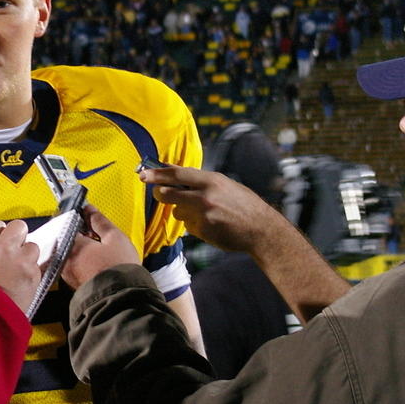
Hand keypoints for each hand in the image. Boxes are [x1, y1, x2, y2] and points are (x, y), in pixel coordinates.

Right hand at [0, 219, 41, 312]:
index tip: (0, 240)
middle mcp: (5, 246)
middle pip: (19, 226)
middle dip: (18, 236)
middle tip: (13, 248)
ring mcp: (21, 258)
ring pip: (33, 246)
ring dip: (27, 254)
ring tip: (18, 268)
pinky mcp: (34, 272)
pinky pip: (37, 265)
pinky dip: (31, 271)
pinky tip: (22, 280)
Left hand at [61, 206, 139, 289]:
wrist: (123, 298)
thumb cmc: (119, 268)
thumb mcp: (114, 237)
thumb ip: (99, 221)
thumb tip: (90, 210)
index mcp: (72, 245)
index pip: (71, 225)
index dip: (83, 221)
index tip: (92, 219)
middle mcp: (65, 260)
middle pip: (71, 241)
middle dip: (84, 237)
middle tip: (101, 238)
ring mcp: (69, 274)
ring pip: (74, 255)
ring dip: (85, 251)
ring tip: (104, 253)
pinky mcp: (75, 285)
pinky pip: (77, 268)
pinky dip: (86, 264)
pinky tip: (100, 265)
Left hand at [140, 165, 293, 254]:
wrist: (261, 229)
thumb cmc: (243, 205)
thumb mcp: (224, 185)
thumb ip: (201, 181)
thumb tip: (174, 173)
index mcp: (211, 180)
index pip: (177, 173)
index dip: (157, 173)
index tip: (143, 173)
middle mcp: (205, 195)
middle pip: (168, 193)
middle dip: (159, 193)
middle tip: (158, 193)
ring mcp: (204, 214)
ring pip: (177, 212)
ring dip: (183, 212)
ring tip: (204, 213)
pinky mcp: (204, 230)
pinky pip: (189, 227)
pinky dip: (195, 226)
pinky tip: (211, 225)